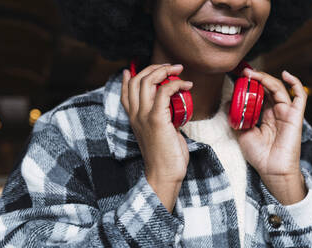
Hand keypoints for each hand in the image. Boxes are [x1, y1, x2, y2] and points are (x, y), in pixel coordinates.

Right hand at [121, 64, 192, 210]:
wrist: (164, 174)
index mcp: (134, 118)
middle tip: (171, 67)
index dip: (128, 77)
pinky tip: (186, 85)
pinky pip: (164, 91)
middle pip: (137, 80)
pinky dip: (176, 84)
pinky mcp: (156, 119)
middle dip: (154, 68)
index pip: (125, 92)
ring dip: (165, 70)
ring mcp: (144, 116)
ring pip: (147, 81)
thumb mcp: (161, 133)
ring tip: (179, 70)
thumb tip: (173, 108)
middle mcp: (136, 115)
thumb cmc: (166, 156)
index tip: (134, 68)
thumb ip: (163, 118)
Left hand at [235, 69, 307, 203]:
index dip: (251, 85)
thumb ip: (236, 118)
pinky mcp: (295, 117)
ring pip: (279, 89)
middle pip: (268, 89)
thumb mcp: (242, 134)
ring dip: (266, 79)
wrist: (272, 171)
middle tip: (243, 72)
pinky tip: (285, 75)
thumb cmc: (259, 155)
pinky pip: (300, 97)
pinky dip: (295, 83)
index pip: (259, 95)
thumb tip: (228, 103)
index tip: (238, 77)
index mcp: (265, 116)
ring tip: (251, 74)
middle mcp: (276, 112)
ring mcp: (286, 113)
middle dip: (256, 79)